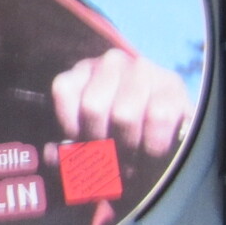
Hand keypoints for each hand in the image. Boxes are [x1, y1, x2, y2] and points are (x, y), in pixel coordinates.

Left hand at [50, 48, 192, 157]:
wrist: (164, 124)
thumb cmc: (116, 132)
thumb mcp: (88, 135)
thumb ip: (66, 147)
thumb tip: (53, 154)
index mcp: (82, 71)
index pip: (64, 91)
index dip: (71, 127)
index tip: (81, 146)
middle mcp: (111, 62)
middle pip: (93, 107)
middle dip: (100, 143)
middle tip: (108, 161)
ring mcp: (143, 69)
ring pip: (125, 115)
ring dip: (126, 149)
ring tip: (128, 162)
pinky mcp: (172, 84)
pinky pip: (158, 118)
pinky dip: (152, 145)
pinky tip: (150, 153)